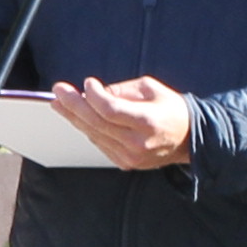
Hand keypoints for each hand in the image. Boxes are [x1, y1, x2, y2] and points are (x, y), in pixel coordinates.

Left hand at [53, 75, 195, 169]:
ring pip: (94, 134)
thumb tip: (94, 92)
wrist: (188, 138)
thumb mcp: (150, 89)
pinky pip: (99, 143)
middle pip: (96, 123)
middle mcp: (138, 143)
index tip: (87, 83)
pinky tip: (79, 117)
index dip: (94, 96)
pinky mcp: (125, 163)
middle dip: (74, 105)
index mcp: (148, 122)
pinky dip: (88, 129)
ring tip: (60, 102)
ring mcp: (130, 156)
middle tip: (58, 91)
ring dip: (75, 117)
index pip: (110, 111)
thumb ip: (121, 90)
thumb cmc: (170, 109)